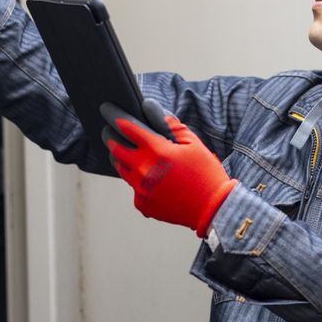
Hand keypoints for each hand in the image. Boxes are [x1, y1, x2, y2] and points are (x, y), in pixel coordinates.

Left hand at [101, 99, 236, 235]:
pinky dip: (138, 182)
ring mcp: (141, 188)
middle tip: (108, 133)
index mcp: (157, 151)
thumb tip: (158, 114)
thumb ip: (173, 126)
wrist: (213, 208)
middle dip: (110, 138)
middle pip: (115, 149)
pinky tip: (149, 180)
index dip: (117, 118)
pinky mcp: (143, 204)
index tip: (110, 113)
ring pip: (121, 169)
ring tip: (126, 154)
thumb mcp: (194, 144)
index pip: (128, 129)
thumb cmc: (206, 174)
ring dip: (121, 159)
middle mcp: (144, 169)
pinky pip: (134, 189)